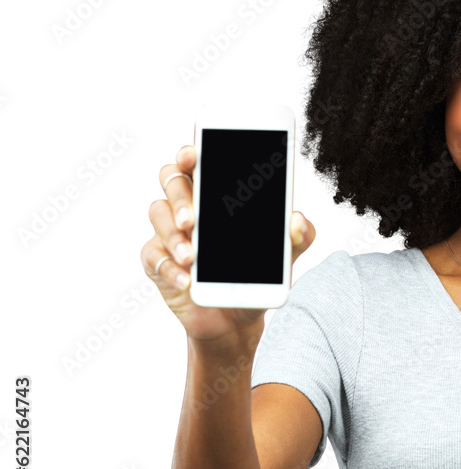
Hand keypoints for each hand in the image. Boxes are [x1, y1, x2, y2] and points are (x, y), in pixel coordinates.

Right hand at [140, 144, 315, 342]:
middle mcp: (189, 205)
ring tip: (192, 257)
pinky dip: (169, 268)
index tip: (194, 153)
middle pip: (172, 180)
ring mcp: (170, 231)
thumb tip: (297, 220)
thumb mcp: (285, 255)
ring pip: (158, 214)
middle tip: (193, 219)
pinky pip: (153, 256)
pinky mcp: (158, 260)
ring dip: (173, 236)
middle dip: (181, 196)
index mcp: (216, 195)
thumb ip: (298, 236)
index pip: (199, 162)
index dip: (192, 153)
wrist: (238, 315)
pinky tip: (186, 280)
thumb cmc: (256, 273)